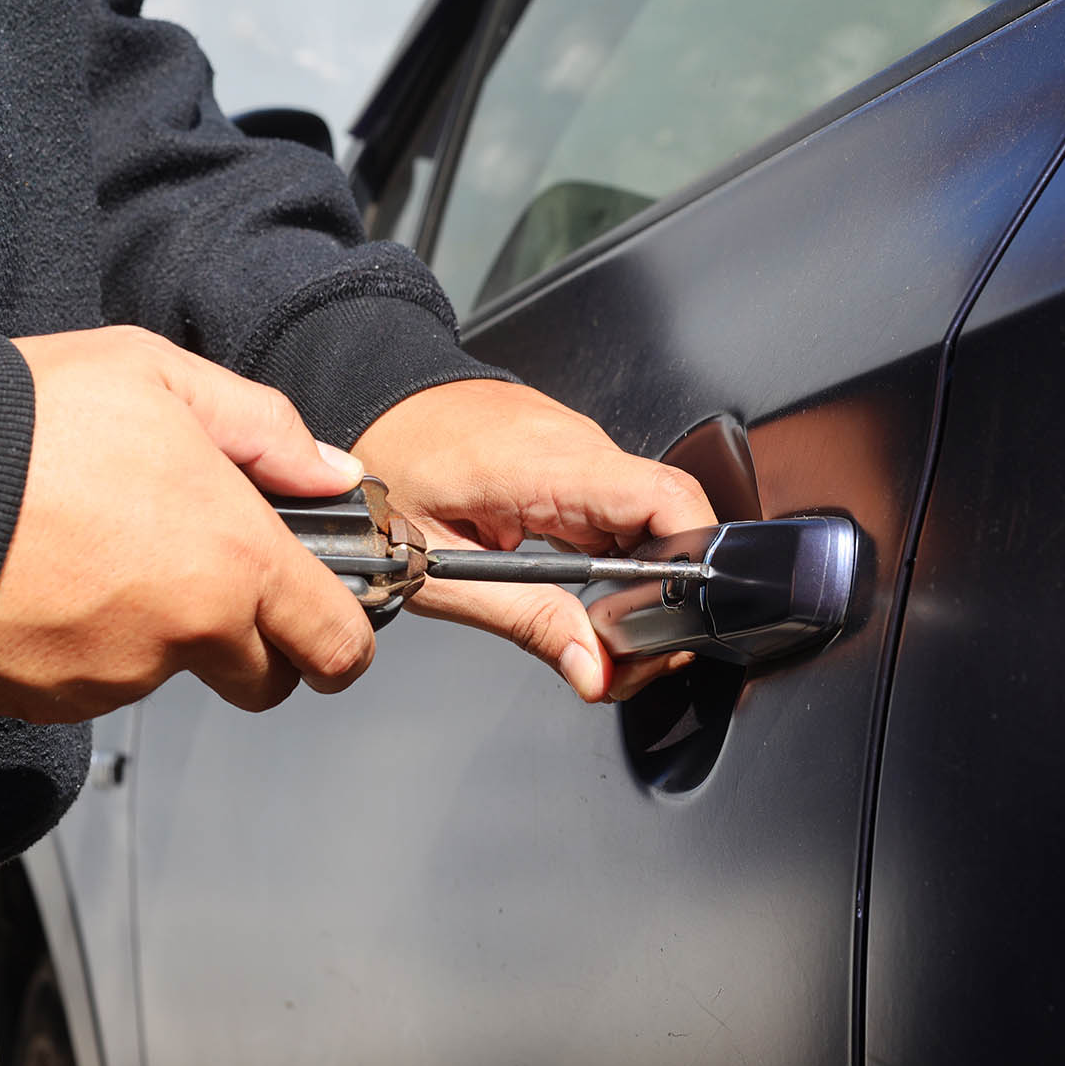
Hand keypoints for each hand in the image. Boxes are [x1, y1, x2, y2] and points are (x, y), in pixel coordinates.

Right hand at [0, 326, 374, 721]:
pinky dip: (89, 651)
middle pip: (264, 682)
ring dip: (161, 636)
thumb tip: (331, 472)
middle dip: (258, 647)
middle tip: (211, 582)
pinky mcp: (49, 703)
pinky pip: (95, 688)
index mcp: (236, 560)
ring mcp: (116, 677)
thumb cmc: (27, 421)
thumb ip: (264, 429)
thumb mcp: (161, 377)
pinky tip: (56, 582)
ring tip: (103, 552)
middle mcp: (188, 634)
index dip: (345, 642)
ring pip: (172, 676)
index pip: (336, 645)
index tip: (334, 630)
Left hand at [353, 380, 716, 701]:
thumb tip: (597, 669)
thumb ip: (528, 621)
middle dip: (669, 597)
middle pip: (673, 521)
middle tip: (627, 654)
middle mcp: (580, 447)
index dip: (694, 563)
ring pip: (653, 522)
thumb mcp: (440, 569)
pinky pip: (624, 512)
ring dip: (644, 583)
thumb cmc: (389, 467)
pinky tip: (587, 591)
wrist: (370, 396)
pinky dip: (621, 560)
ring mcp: (584, 448)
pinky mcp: (578, 459)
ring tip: (600, 630)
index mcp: (548, 467)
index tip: (670, 624)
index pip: (668, 500)